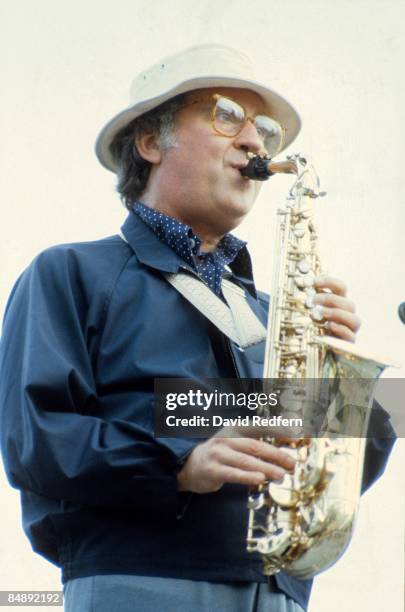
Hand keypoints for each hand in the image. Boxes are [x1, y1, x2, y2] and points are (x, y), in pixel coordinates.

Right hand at [177, 435, 295, 493]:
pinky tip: (260, 480)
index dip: (279, 430)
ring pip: (246, 460)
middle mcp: (226, 438)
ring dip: (266, 468)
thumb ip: (256, 447)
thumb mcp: (235, 444)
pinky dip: (248, 477)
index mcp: (235, 429)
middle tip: (292, 463)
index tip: (297, 435)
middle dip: (276, 454)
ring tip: (282, 475)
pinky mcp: (213, 470)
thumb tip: (283, 457)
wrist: (189, 466)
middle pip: (255, 445)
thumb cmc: (219, 455)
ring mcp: (218, 454)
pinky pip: (233, 473)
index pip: (260, 427)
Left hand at [313, 275, 360, 342]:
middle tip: (313, 301)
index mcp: (339, 304)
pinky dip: (340, 329)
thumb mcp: (310, 310)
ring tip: (321, 313)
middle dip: (331, 300)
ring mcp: (350, 330)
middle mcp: (347, 315)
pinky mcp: (347, 343)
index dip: (329, 282)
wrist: (317, 347)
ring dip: (337, 314)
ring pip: (354, 320)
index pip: (341, 288)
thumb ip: (309, 299)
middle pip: (349, 304)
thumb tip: (301, 283)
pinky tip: (329, 325)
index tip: (314, 282)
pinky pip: (350, 336)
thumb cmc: (315, 326)